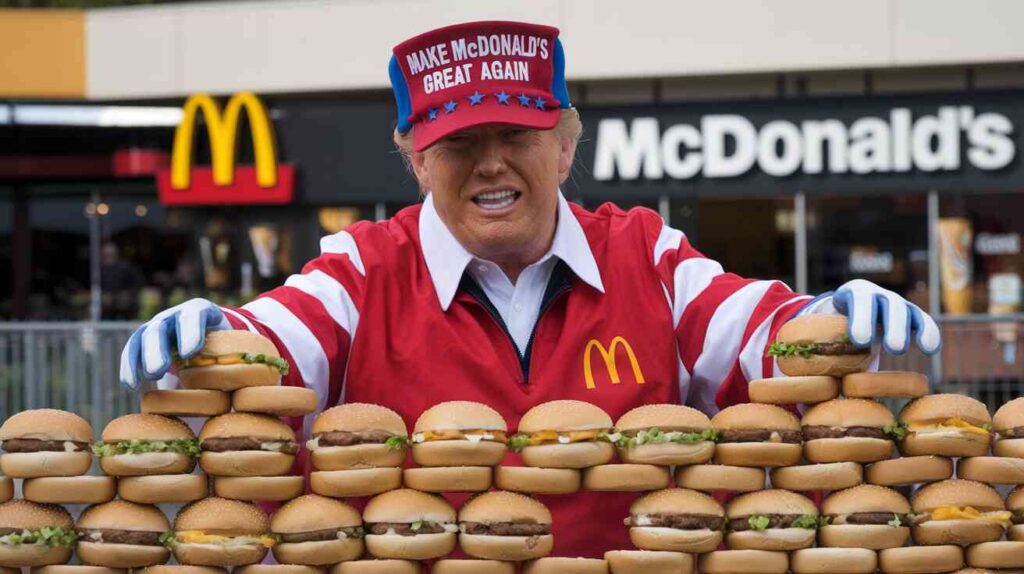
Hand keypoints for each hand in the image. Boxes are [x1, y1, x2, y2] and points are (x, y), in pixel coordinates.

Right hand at [119, 298, 231, 389]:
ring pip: (143, 336)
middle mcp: (176, 314)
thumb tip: (236, 398)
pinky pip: (132, 349)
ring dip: (142, 358)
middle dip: (159, 348)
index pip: (195, 314)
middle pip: (161, 326)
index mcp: (201, 310)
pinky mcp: (145, 338)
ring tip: (148, 379)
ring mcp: (158, 324)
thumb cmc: (225, 346)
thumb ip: (229, 364)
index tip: (190, 353)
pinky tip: (131, 385)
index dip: (191, 331)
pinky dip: (129, 366)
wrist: (212, 338)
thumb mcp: (229, 349)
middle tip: (160, 370)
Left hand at [800, 279, 940, 354]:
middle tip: (888, 347)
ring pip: (904, 311)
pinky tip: (930, 349)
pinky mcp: (912, 315)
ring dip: (903, 329)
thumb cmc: (834, 329)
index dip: (859, 317)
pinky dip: (929, 332)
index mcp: (850, 294)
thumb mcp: (825, 330)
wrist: (853, 315)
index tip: (858, 340)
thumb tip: (794, 383)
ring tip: (898, 350)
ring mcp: (896, 302)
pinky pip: (923, 320)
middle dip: (886, 324)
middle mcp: (876, 294)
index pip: (857, 300)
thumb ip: (817, 346)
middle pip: (884, 304)